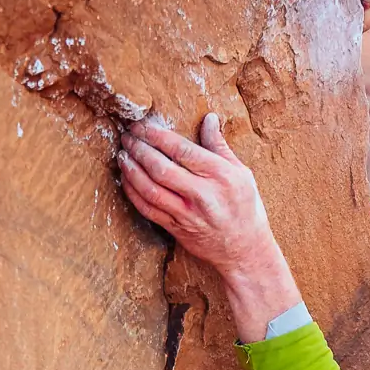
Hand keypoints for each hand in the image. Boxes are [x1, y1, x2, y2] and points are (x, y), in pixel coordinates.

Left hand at [118, 113, 302, 341]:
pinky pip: (147, 209)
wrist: (245, 251)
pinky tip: (126, 178)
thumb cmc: (246, 208)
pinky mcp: (176, 229)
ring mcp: (188, 214)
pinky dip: (132, 192)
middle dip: (139, 149)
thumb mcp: (242, 173)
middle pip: (161, 168)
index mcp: (221, 176)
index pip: (182, 150)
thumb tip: (210, 118)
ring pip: (150, 189)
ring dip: (131, 169)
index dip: (158, 135)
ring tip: (122, 154)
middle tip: (128, 136)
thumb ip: (221, 146)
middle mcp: (203, 195)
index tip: (142, 125)